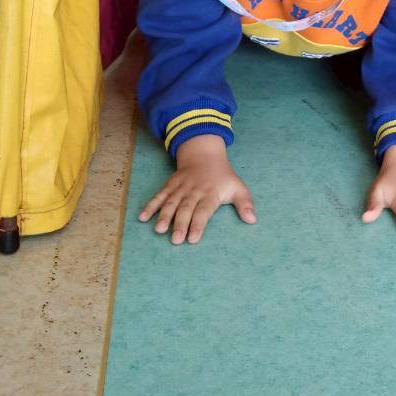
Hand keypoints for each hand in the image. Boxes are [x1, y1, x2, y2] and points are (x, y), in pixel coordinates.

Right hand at [139, 134, 255, 244]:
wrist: (204, 155)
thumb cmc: (223, 177)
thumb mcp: (237, 187)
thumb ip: (244, 204)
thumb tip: (253, 220)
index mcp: (211, 193)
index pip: (204, 210)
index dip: (198, 224)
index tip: (193, 238)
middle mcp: (194, 191)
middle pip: (186, 208)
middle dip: (180, 224)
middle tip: (175, 240)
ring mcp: (180, 188)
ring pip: (171, 202)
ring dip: (164, 216)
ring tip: (158, 230)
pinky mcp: (169, 186)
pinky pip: (159, 196)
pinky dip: (150, 205)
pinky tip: (142, 217)